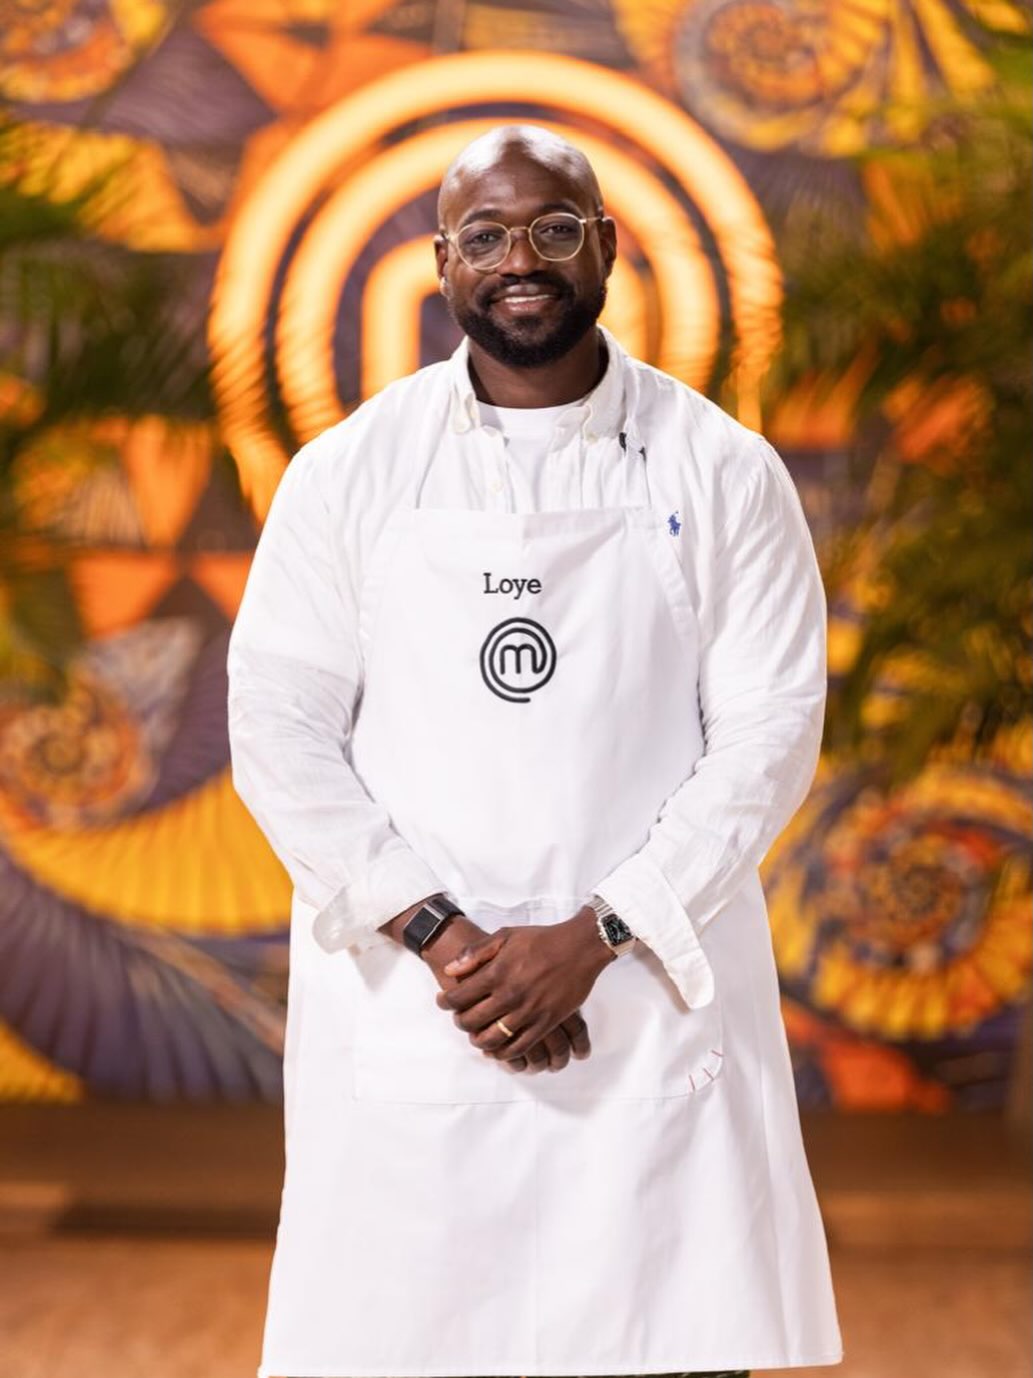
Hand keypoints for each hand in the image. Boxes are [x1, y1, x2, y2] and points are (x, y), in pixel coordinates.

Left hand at [433, 907, 612, 1064]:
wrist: (579, 947)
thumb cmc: (541, 939)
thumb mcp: (506, 935)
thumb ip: (476, 953)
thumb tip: (450, 970)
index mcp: (497, 972)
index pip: (459, 996)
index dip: (445, 1002)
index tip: (443, 1001)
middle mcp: (510, 995)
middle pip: (472, 1021)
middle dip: (460, 1022)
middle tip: (459, 1018)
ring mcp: (528, 1011)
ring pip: (492, 1038)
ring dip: (478, 1041)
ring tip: (476, 1035)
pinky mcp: (546, 1022)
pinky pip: (520, 1047)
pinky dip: (504, 1053)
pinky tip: (498, 1048)